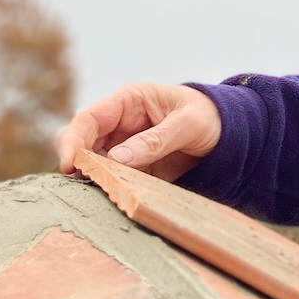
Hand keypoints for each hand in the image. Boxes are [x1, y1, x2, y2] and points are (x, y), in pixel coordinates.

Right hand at [54, 83, 222, 180]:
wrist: (229, 130)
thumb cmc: (209, 116)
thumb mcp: (188, 125)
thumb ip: (155, 141)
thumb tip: (116, 159)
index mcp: (128, 101)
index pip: (89, 118)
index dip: (74, 140)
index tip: (70, 164)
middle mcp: (120, 123)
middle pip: (82, 141)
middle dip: (77, 161)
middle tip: (81, 183)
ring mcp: (125, 145)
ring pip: (94, 162)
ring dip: (93, 177)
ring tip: (101, 192)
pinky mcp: (135, 166)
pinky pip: (115, 177)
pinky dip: (112, 187)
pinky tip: (117, 197)